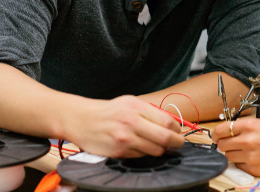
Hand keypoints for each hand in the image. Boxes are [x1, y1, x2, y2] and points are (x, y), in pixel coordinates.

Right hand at [64, 95, 184, 157]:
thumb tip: (172, 125)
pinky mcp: (118, 153)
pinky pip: (141, 157)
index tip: (178, 132)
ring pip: (155, 151)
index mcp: (137, 108)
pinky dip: (145, 153)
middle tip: (178, 143)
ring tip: (157, 144)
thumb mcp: (131, 102)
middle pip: (165, 138)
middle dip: (177, 143)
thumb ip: (151, 112)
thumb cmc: (109, 111)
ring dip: (161, 149)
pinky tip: (139, 146)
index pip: (167, 122)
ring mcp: (125, 140)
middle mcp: (131, 123)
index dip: (177, 130)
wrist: (81, 120)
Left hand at [212, 118, 259, 175]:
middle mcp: (247, 140)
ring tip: (243, 151)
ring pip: (228, 156)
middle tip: (228, 144)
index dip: (216, 133)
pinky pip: (238, 166)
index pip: (221, 130)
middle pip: (221, 144)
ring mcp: (249, 156)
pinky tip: (250, 158)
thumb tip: (231, 130)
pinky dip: (241, 163)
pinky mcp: (253, 168)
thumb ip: (246, 126)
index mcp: (249, 126)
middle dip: (223, 144)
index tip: (216, 135)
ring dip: (232, 154)